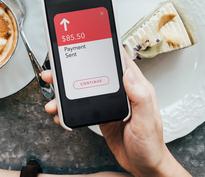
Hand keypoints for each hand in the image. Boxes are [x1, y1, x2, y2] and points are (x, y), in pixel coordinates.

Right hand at [42, 52, 189, 176]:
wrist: (144, 166)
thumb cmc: (151, 144)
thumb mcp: (146, 121)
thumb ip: (139, 97)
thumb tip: (128, 74)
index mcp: (135, 87)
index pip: (119, 60)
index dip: (104, 48)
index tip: (87, 40)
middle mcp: (121, 92)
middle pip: (95, 73)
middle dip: (73, 70)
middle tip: (57, 71)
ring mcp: (109, 103)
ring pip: (85, 89)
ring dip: (67, 91)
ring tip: (54, 97)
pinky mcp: (101, 115)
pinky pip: (82, 106)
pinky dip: (69, 109)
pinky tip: (61, 113)